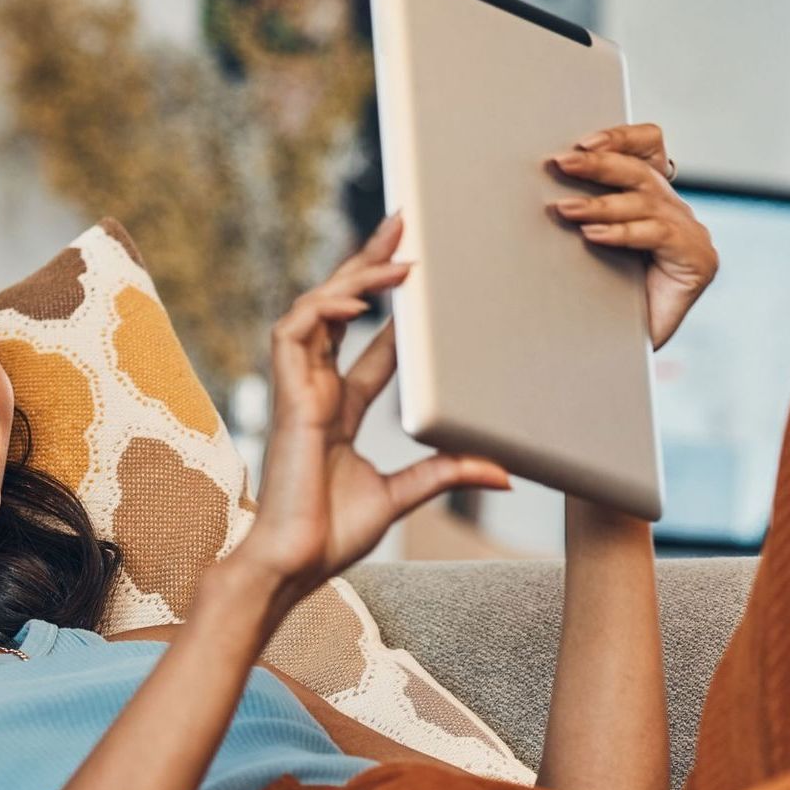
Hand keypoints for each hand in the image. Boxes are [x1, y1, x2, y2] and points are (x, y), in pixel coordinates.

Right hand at [228, 211, 511, 604]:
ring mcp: (298, 392)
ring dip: (352, 280)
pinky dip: (320, 311)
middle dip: (368, 265)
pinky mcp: (286, 399)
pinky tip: (353, 301)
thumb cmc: (331, 536)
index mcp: (339, 410)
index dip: (392, 307)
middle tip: (402, 224)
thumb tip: (503, 472)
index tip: (420, 276)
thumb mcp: (401, 495)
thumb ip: (444, 473)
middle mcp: (317, 392)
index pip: (368, 344)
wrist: (293, 565)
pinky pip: (293, 335)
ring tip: (395, 258)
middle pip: (340, 311)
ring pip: (316, 312)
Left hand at [548, 122, 718, 348]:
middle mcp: (675, 213)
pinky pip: (658, 236)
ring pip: (646, 203)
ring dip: (600, 204)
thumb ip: (582, 218)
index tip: (581, 142)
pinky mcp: (697, 260)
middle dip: (599, 165)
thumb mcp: (587, 252)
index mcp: (652, 203)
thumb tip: (542, 191)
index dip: (621, 139)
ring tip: (564, 209)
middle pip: (642, 172)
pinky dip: (623, 233)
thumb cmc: (598, 305)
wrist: (618, 356)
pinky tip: (595, 235)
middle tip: (560, 164)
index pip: (648, 152)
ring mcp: (690, 235)